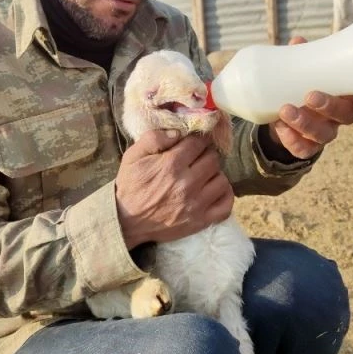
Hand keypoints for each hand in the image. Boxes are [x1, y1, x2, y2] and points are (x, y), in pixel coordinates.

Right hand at [114, 130, 233, 248]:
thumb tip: (178, 132)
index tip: (194, 142)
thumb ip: (153, 138)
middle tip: (198, 158)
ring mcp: (196, 204)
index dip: (197, 139)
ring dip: (214, 174)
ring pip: (221, 179)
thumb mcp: (132, 155)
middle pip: (213, 159)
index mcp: (171, 164)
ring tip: (204, 174)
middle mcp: (187, 183)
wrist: (126, 221)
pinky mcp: (200, 221)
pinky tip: (214, 190)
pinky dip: (225, 195)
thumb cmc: (131, 185)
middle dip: (206, 154)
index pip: (198, 143)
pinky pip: (226, 205)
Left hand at [266, 36, 352, 159]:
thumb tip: (297, 42)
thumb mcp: (305, 71)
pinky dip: (291, 139)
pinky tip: (280, 126)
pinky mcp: (307, 146)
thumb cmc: (303, 85)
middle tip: (310, 96)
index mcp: (345, 96)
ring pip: (322, 134)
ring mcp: (324, 133)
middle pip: (344, 116)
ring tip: (284, 109)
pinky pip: (303, 149)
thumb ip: (303, 58)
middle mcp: (339, 117)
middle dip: (329, 106)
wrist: (284, 114)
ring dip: (304, 123)